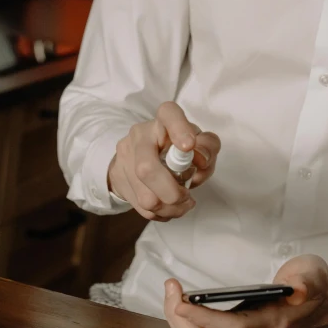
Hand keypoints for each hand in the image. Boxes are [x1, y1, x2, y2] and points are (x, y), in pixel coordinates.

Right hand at [108, 101, 220, 221]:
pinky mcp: (118, 177)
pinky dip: (161, 213)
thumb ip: (208, 147)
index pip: (168, 114)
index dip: (179, 129)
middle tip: (187, 196)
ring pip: (144, 196)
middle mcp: (140, 135)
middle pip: (147, 168)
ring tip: (182, 203)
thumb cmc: (179, 149)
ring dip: (169, 207)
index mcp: (163, 121)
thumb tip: (201, 157)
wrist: (145, 157)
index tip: (189, 146)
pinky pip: (141, 207)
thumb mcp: (200, 145)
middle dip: (171, 192)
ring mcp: (126, 157)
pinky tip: (170, 207)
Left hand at [164, 255, 327, 327]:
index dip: (203, 317)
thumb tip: (299, 289)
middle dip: (181, 320)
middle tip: (172, 288)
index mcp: (273, 322)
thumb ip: (308, 282)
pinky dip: (186, 322)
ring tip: (173, 292)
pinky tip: (181, 301)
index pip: (232, 327)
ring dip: (179, 322)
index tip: (180, 301)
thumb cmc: (313, 283)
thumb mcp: (315, 275)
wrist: (321, 300)